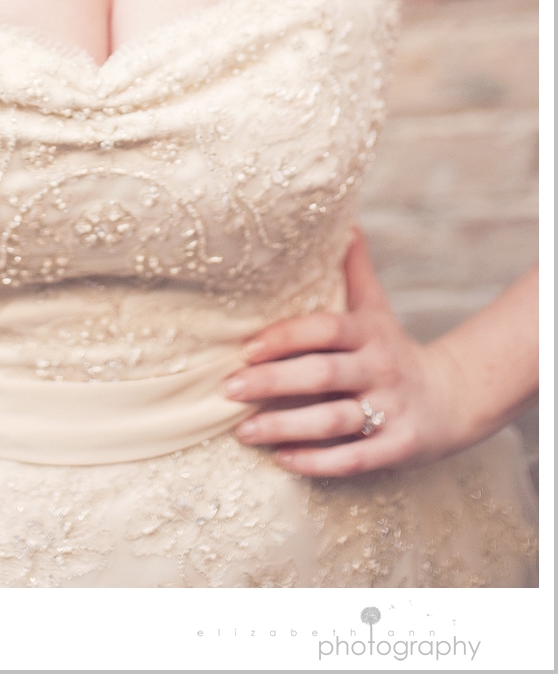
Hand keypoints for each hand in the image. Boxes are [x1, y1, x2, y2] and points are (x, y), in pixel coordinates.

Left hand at [222, 231, 469, 475]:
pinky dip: (317, 461)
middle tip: (227, 388)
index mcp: (369, 332)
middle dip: (272, 382)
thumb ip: (355, 269)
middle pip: (322, 374)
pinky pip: (353, 459)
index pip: (324, 329)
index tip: (246, 348)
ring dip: (285, 427)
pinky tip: (282, 458)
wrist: (453, 398)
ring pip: (333, 421)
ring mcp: (390, 410)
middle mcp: (380, 368)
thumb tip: (345, 220)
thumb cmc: (393, 348)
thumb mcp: (377, 308)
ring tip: (242, 432)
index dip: (285, 337)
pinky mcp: (397, 448)